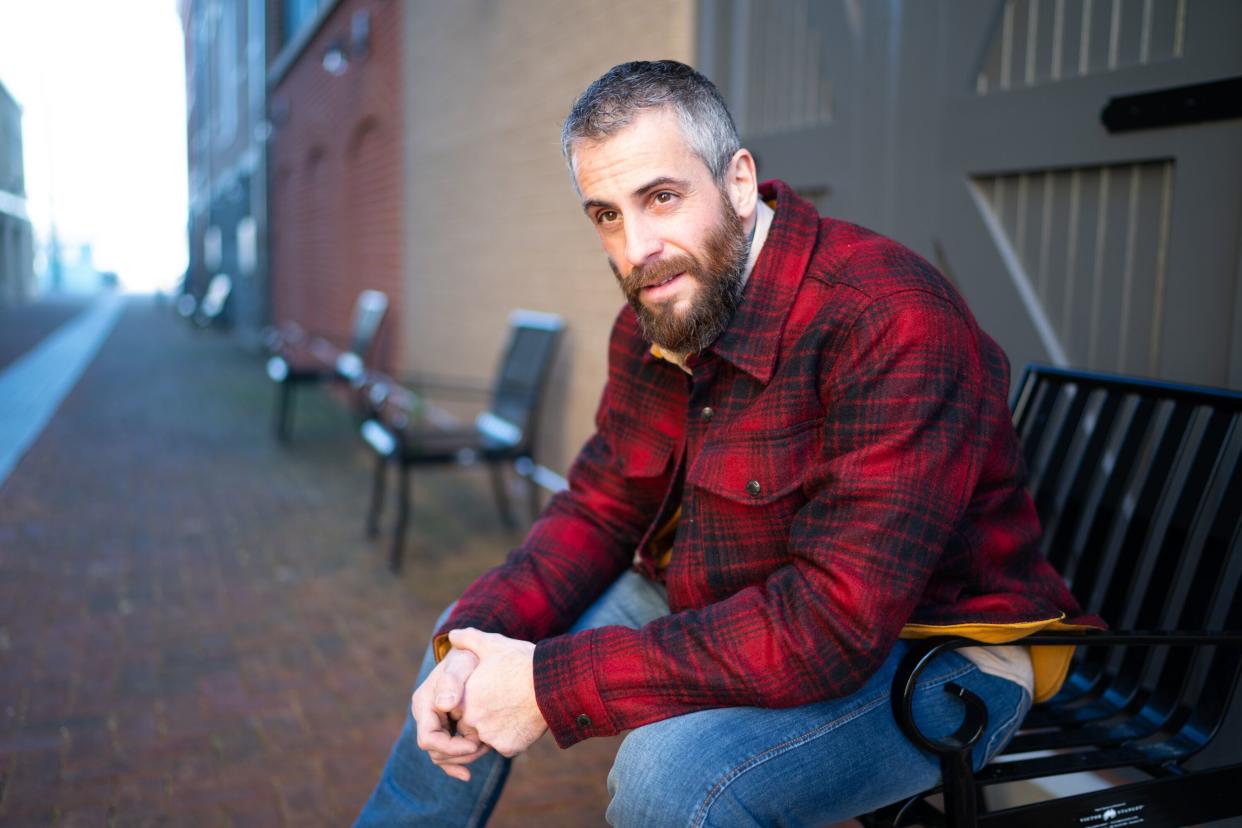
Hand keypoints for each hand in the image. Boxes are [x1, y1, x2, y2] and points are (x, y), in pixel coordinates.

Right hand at [411, 648, 490, 780]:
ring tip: (485, 749)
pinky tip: (467, 775)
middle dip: (459, 755)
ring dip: (463, 758)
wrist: (474, 654)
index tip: (475, 743)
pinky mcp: (446, 729)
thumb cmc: (468, 657)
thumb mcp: (461, 662)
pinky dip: (456, 765)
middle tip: (484, 748)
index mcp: (424, 703)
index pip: (428, 738)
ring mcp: (435, 724)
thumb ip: (452, 680)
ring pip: (441, 755)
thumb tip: (444, 705)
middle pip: (435, 751)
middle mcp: (425, 716)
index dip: (450, 747)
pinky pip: (446, 755)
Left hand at [447, 628, 546, 756]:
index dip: (472, 697)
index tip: (488, 689)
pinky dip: (512, 736)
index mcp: (463, 699)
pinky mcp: (507, 748)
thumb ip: (468, 639)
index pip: (457, 706)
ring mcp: (489, 737)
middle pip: (470, 724)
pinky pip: (505, 745)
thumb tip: (453, 635)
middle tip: (502, 698)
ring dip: (497, 726)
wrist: (551, 684)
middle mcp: (471, 721)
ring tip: (514, 706)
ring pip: (488, 736)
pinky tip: (523, 719)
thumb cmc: (521, 662)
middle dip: (483, 714)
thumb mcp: (493, 644)